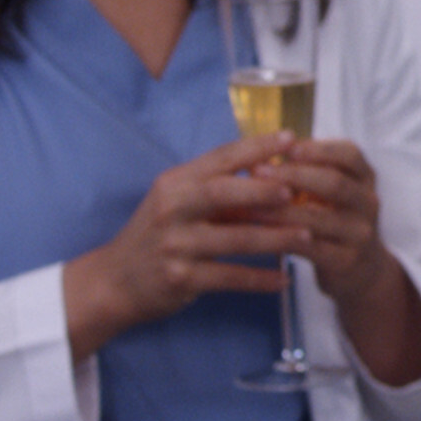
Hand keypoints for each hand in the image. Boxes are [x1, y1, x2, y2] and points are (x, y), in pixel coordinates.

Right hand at [63, 132, 302, 358]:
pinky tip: (285, 279)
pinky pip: (231, 277)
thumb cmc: (156, 235)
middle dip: (262, 190)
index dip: (256, 146)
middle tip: (296, 191)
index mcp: (175, 183)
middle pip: (223, 193)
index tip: (291, 138)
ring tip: (307, 236)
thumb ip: (214, 187)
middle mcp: (173, 210)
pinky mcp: (182, 278)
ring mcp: (176, 245)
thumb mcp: (176, 202)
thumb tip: (273, 171)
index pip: (219, 158)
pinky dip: (260, 279)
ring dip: (276, 238)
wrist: (113, 282)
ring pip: (236, 238)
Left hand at [249, 137, 395, 309]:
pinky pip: (311, 248)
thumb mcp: (328, 194)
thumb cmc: (334, 222)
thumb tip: (255, 158)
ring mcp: (360, 233)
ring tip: (248, 205)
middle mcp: (368, 202)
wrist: (362, 270)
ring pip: (319, 218)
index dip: (317, 149)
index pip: (349, 154)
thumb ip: (303, 175)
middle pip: (335, 183)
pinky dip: (283, 238)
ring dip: (280, 210)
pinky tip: (260, 234)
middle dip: (294, 175)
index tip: (285, 146)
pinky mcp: (346, 261)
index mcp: (364, 178)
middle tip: (258, 171)